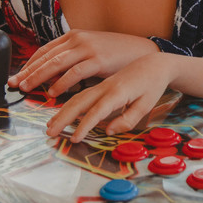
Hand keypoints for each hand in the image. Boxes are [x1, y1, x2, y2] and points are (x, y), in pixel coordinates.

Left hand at [9, 30, 159, 96]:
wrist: (142, 51)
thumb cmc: (115, 55)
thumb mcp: (90, 53)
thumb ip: (72, 60)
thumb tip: (52, 75)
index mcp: (73, 36)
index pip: (45, 50)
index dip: (29, 64)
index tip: (17, 77)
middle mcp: (78, 39)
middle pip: (46, 56)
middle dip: (28, 72)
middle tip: (15, 84)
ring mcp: (88, 48)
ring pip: (56, 63)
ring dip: (39, 77)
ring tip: (29, 89)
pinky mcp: (98, 59)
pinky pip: (75, 72)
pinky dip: (62, 82)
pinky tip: (53, 92)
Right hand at [45, 52, 174, 141]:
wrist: (153, 63)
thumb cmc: (151, 86)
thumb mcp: (146, 105)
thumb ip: (128, 119)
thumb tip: (108, 131)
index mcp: (117, 92)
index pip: (97, 111)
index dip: (84, 125)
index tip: (74, 139)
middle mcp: (105, 87)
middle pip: (79, 102)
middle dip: (62, 117)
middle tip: (49, 133)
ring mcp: (100, 85)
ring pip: (76, 97)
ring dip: (61, 111)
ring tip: (49, 126)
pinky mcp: (99, 85)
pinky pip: (79, 93)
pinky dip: (66, 103)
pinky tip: (59, 113)